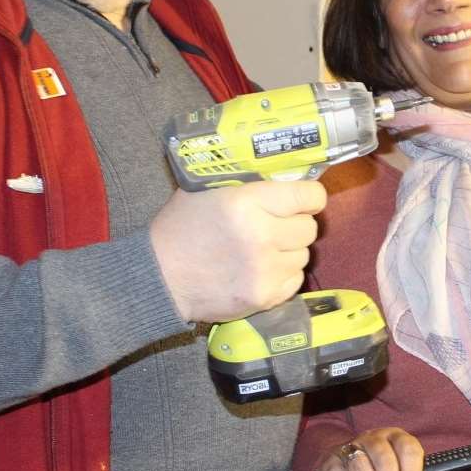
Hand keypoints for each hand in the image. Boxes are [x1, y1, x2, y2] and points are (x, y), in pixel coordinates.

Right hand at [150, 180, 324, 321]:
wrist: (160, 278)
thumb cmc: (181, 228)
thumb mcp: (204, 190)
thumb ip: (245, 180)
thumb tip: (284, 174)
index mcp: (246, 203)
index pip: (307, 195)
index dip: (309, 195)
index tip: (303, 198)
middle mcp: (261, 235)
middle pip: (309, 227)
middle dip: (297, 223)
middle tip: (278, 224)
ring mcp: (264, 270)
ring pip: (304, 255)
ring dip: (289, 250)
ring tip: (264, 248)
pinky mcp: (264, 296)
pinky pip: (295, 279)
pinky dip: (283, 273)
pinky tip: (262, 268)